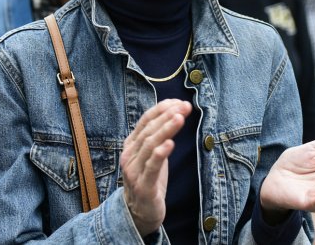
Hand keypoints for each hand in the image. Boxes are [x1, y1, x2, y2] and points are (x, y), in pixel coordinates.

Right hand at [120, 99, 191, 236]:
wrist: (139, 213)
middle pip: (149, 130)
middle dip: (167, 116)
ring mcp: (134, 170)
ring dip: (166, 129)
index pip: (145, 120)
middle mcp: (130, 155)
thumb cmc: (149, 179)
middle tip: (184, 107)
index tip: (179, 101)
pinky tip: (170, 144)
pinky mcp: (143, 186)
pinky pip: (151, 167)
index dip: (162, 109)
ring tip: (180, 118)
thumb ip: (159, 136)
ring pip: (150, 145)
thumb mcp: (153, 154)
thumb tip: (176, 111)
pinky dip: (160, 153)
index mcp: (131, 145)